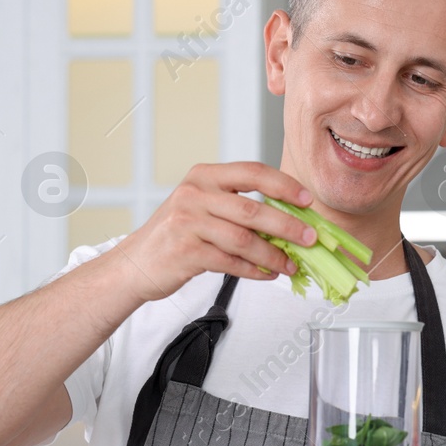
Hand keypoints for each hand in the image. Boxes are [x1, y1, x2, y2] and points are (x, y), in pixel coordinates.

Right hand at [108, 162, 318, 302]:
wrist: (136, 263)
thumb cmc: (175, 234)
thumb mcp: (201, 206)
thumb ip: (236, 206)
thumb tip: (287, 219)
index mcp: (204, 176)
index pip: (252, 172)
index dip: (284, 185)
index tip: (307, 200)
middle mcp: (194, 194)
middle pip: (252, 209)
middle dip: (287, 226)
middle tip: (309, 238)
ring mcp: (188, 223)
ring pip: (244, 240)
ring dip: (273, 255)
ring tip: (290, 264)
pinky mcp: (185, 252)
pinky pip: (230, 262)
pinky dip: (254, 270)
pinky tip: (267, 273)